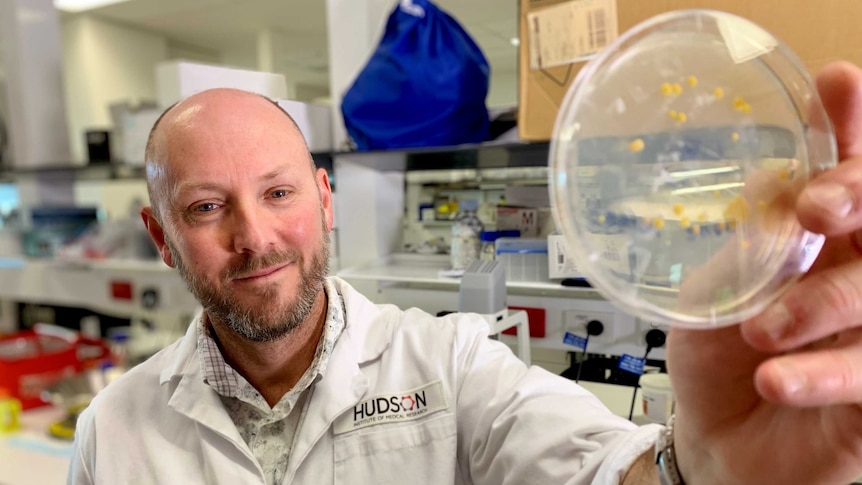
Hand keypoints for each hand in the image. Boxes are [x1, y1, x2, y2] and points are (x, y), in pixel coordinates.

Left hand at [668, 61, 861, 484]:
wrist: (716, 443)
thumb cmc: (720, 362)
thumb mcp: (716, 292)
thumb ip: (748, 241)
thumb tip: (768, 180)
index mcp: (826, 244)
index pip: (853, 178)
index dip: (853, 129)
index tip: (839, 83)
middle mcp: (860, 277)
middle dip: (859, 196)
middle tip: (817, 208)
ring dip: (822, 303)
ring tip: (759, 332)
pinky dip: (822, 372)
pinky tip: (776, 377)